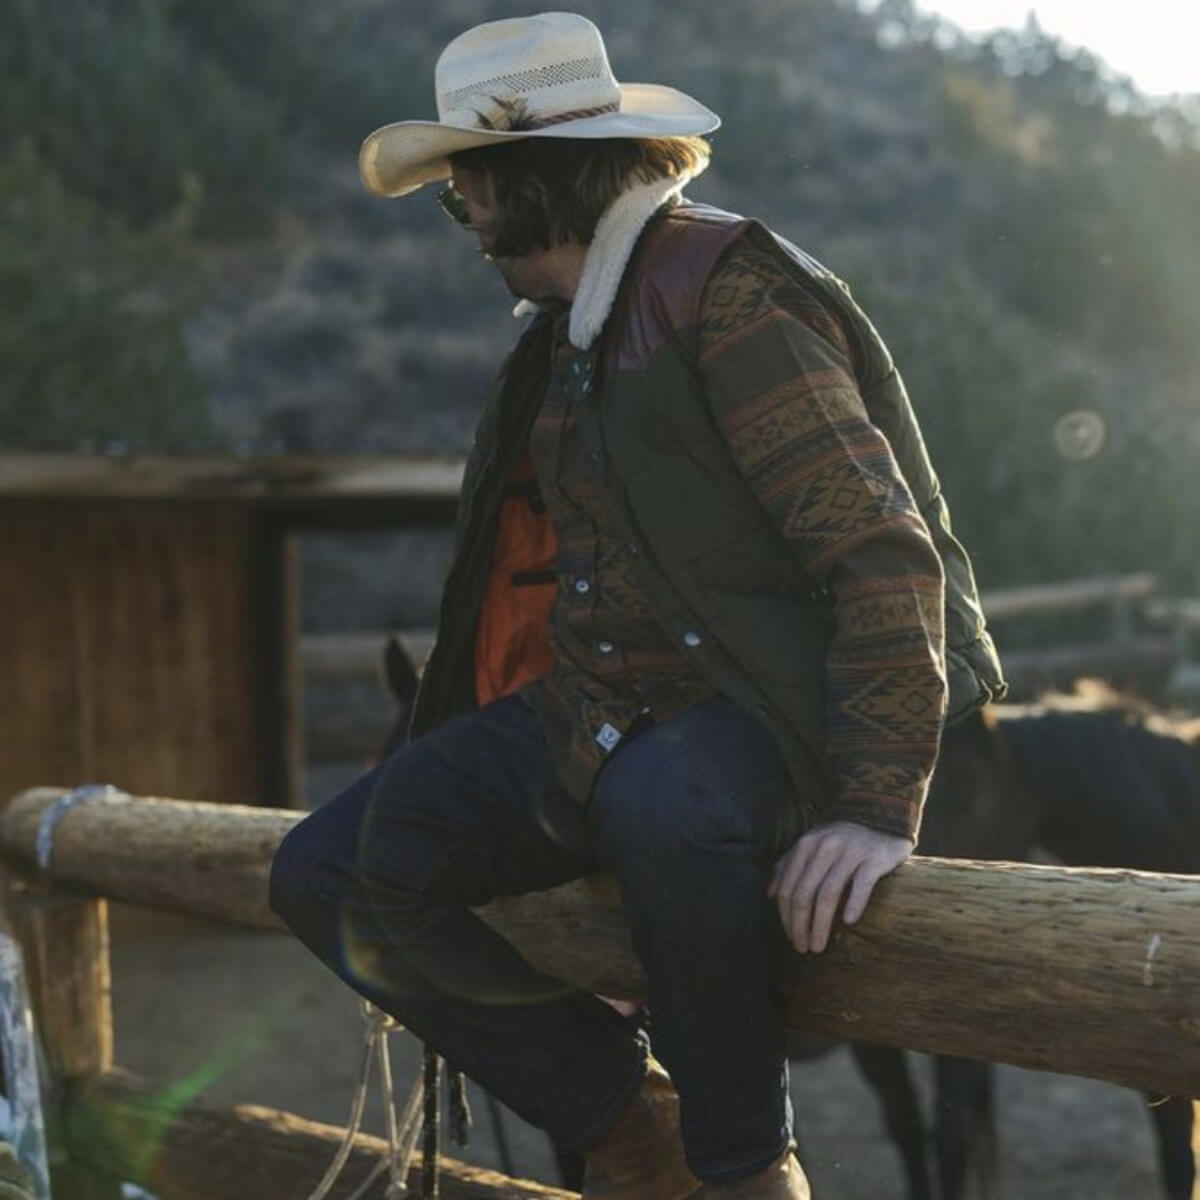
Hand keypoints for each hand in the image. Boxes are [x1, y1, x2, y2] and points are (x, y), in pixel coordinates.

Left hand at [768, 821, 912, 953]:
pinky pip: (862, 883)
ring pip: (828, 893)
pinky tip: (849, 921)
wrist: (883, 816)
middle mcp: (824, 847)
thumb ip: (788, 865)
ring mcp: (850, 852)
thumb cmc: (843, 839)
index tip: (791, 938)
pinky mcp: (874, 858)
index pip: (788, 887)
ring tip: (819, 946)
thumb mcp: (812, 846)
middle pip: (804, 893)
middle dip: (800, 925)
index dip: (786, 916)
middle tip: (803, 948)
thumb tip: (769, 894)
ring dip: (821, 924)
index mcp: (806, 845)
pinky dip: (854, 903)